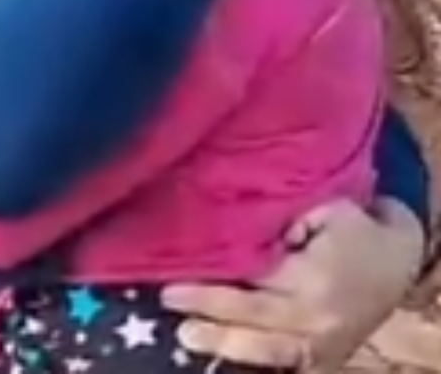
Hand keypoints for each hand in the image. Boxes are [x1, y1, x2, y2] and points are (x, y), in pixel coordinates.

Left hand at [160, 199, 425, 368]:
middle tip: (168, 298)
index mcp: (314, 278)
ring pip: (267, 350)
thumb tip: (241, 229)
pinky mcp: (326, 358)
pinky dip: (255, 360)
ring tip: (187, 335)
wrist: (398, 262)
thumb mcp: (328, 208)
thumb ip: (286, 219)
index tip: (174, 274)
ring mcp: (322, 343)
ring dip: (225, 343)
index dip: (214, 278)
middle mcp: (316, 316)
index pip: (254, 279)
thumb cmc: (354, 228)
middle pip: (254, 317)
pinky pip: (287, 366)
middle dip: (209, 309)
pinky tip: (222, 355)